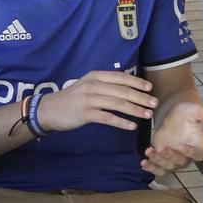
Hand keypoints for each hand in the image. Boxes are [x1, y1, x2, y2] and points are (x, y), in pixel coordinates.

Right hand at [35, 70, 159, 134]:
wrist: (48, 110)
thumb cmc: (71, 99)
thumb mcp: (86, 85)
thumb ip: (103, 85)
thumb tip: (126, 87)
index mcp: (94, 77)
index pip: (120, 77)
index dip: (136, 82)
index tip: (149, 88)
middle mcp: (92, 86)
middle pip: (122, 91)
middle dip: (140, 97)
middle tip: (154, 103)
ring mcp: (88, 99)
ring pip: (117, 104)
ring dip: (134, 109)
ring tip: (147, 115)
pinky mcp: (85, 114)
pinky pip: (107, 118)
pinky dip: (121, 122)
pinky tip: (131, 126)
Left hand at [142, 99, 202, 173]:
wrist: (174, 119)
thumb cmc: (186, 115)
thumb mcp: (193, 111)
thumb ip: (202, 113)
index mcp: (198, 146)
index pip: (197, 154)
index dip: (190, 152)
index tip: (181, 147)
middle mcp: (188, 157)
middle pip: (181, 162)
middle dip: (170, 156)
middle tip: (161, 148)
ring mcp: (175, 161)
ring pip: (168, 167)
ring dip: (158, 161)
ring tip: (149, 151)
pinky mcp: (163, 161)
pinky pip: (159, 170)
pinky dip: (151, 168)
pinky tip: (143, 163)